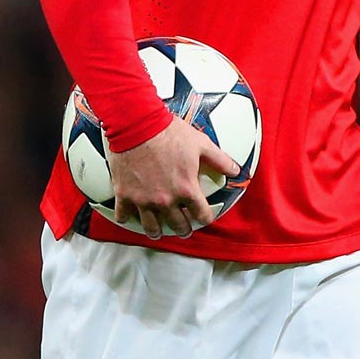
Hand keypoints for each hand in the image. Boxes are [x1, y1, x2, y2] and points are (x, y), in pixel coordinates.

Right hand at [108, 115, 241, 238]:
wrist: (138, 126)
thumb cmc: (170, 134)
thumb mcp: (202, 144)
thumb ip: (220, 160)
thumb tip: (236, 170)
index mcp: (186, 189)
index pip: (201, 213)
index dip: (205, 218)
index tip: (205, 218)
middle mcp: (165, 200)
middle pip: (177, 224)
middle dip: (183, 229)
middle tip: (184, 230)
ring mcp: (143, 200)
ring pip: (150, 226)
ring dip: (156, 231)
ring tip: (158, 232)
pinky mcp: (124, 195)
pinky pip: (124, 215)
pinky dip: (127, 217)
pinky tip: (130, 217)